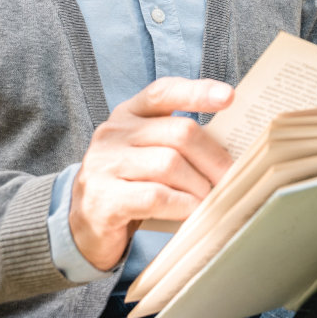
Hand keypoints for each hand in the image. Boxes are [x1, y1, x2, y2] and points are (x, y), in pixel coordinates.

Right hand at [70, 77, 234, 270]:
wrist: (85, 225)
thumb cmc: (131, 185)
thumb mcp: (149, 153)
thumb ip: (178, 142)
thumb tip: (231, 149)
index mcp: (128, 115)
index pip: (163, 92)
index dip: (197, 92)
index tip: (229, 97)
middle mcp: (113, 133)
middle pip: (179, 132)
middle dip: (213, 157)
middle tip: (230, 177)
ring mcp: (104, 165)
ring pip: (170, 164)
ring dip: (199, 186)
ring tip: (209, 199)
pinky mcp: (103, 199)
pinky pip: (156, 196)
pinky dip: (182, 205)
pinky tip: (191, 213)